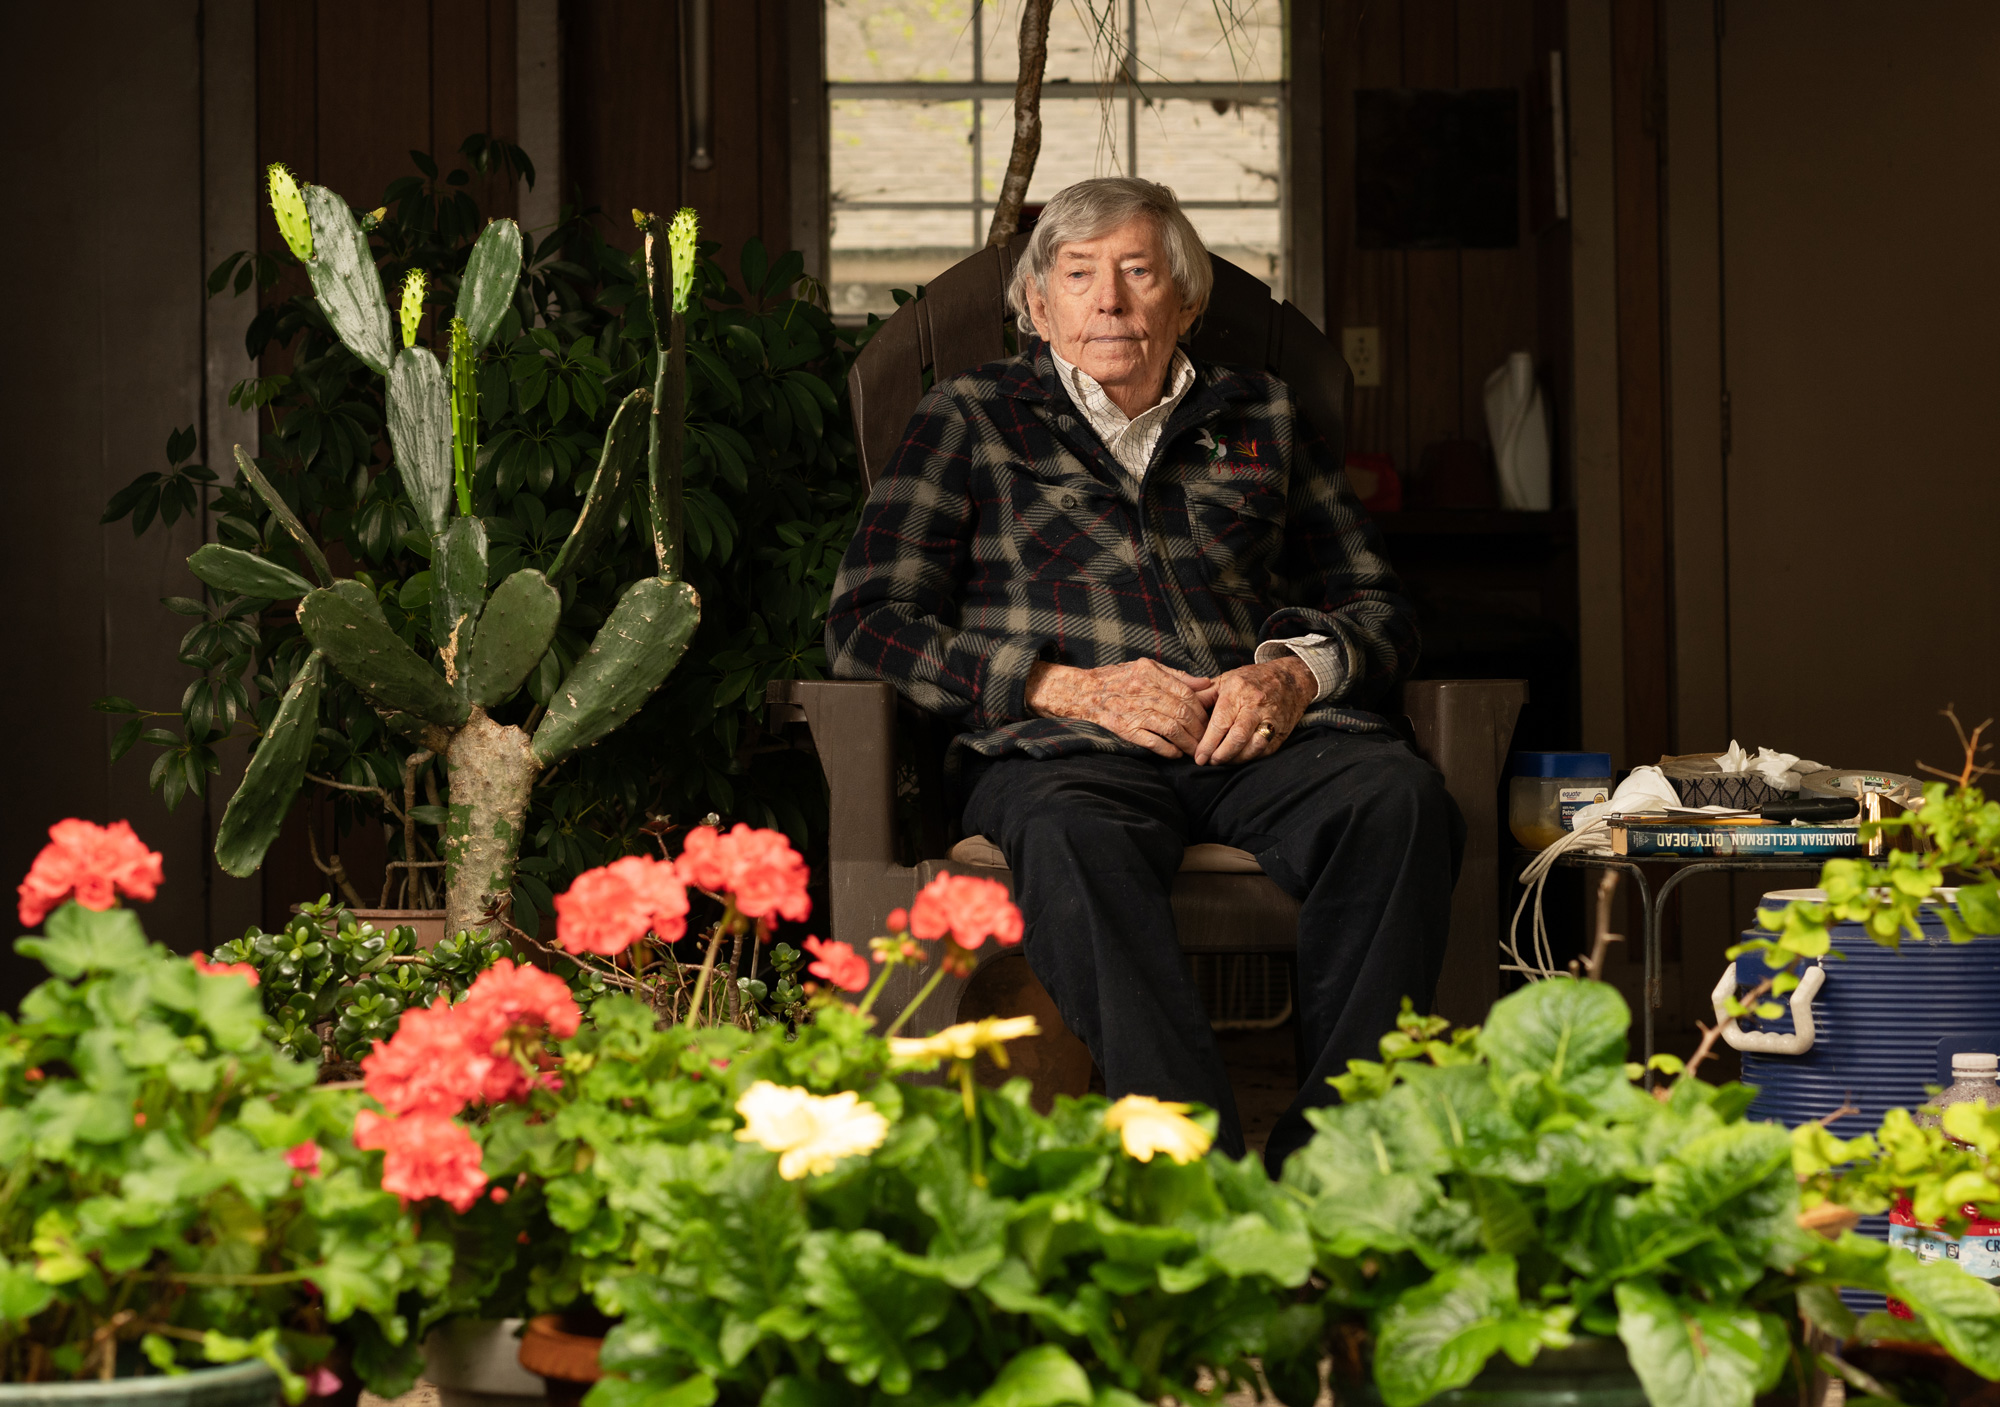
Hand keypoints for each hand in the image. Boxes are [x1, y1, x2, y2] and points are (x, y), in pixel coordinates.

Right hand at [1025, 659, 1215, 758]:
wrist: (1081, 692)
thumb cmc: (1116, 679)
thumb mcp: (1145, 667)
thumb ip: (1176, 676)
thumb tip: (1206, 683)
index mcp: (1150, 673)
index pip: (1186, 693)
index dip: (1202, 710)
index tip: (1208, 721)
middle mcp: (1142, 690)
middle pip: (1182, 712)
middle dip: (1198, 730)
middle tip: (1206, 740)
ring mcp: (1133, 710)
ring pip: (1171, 728)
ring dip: (1187, 742)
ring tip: (1194, 750)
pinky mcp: (1124, 728)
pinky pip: (1152, 741)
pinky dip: (1167, 749)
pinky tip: (1175, 754)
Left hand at [1193, 657, 1314, 764]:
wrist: (1290, 679)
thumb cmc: (1253, 680)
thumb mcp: (1226, 680)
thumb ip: (1204, 695)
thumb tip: (1182, 709)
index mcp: (1238, 690)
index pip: (1220, 722)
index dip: (1208, 743)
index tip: (1198, 756)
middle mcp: (1256, 704)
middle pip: (1237, 737)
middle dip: (1220, 754)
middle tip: (1209, 761)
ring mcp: (1271, 718)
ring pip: (1253, 746)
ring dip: (1235, 759)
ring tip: (1222, 761)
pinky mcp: (1281, 731)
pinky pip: (1265, 750)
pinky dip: (1250, 758)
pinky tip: (1239, 758)